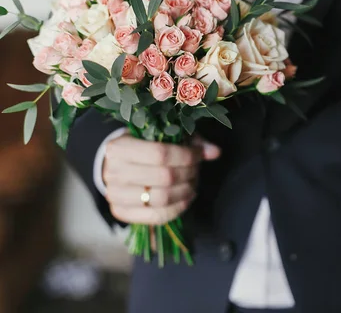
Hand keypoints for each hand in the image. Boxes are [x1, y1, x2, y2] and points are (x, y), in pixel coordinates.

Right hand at [102, 134, 220, 224]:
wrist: (116, 166)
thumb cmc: (143, 146)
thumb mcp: (162, 135)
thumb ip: (190, 141)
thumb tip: (215, 152)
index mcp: (119, 147)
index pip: (160, 153)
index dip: (186, 155)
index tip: (199, 155)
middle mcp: (112, 172)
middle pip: (164, 177)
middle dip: (188, 173)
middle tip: (196, 170)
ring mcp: (114, 195)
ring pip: (162, 198)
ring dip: (186, 191)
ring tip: (192, 183)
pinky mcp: (121, 212)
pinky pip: (157, 216)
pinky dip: (178, 208)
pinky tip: (186, 197)